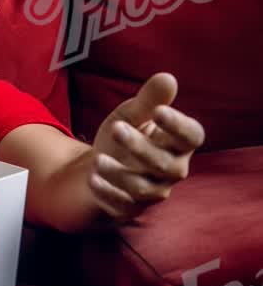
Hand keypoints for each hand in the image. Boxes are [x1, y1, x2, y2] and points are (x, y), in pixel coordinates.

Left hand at [90, 73, 204, 222]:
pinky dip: (107, 193)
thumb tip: (167, 78)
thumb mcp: (130, 114)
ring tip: (97, 159)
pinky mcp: (130, 207)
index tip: (159, 111)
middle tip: (116, 128)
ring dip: (119, 173)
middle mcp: (171, 170)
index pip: (192, 137)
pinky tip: (92, 179)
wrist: (99, 166)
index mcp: (176, 143)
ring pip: (143, 188)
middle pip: (166, 164)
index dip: (179, 125)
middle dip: (141, 147)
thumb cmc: (123, 135)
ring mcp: (151, 191)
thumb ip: (149, 100)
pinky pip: (123, 205)